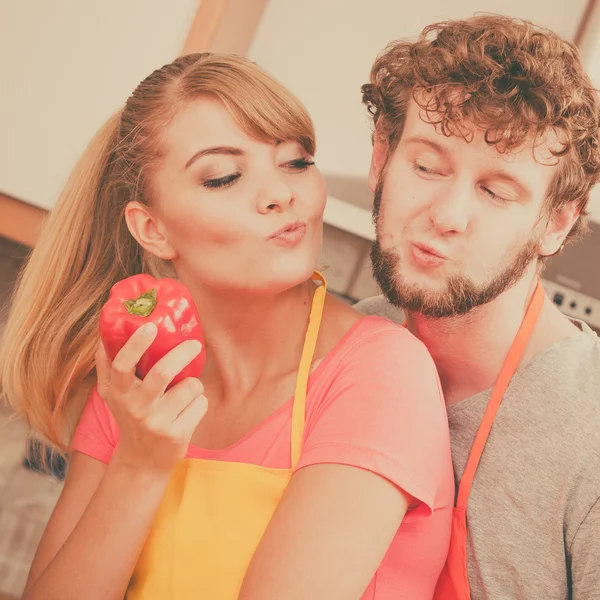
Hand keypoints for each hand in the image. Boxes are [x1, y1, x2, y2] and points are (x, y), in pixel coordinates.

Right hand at [95, 322, 206, 473]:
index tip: (150, 327)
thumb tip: (105, 333)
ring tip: (185, 391)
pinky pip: (200, 404)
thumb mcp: (112, 396)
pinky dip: (199, 402)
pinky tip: (187, 411)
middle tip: (194, 344)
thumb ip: (106, 366)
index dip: (136, 345)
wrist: (142, 462)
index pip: (122, 366)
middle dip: (182, 354)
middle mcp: (136, 408)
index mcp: (119, 393)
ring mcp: (157, 423)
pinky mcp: (177, 435)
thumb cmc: (130, 417)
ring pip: (190, 386)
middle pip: (162, 373)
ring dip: (194, 384)